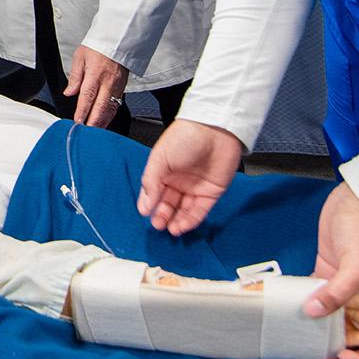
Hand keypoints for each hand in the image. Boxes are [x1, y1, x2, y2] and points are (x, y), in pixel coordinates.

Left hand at [63, 46, 128, 126]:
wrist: (118, 38)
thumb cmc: (99, 45)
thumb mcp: (80, 56)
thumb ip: (75, 76)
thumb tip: (69, 92)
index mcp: (95, 74)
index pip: (87, 97)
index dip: (83, 111)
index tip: (78, 122)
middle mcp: (108, 82)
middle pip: (101, 107)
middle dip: (93, 122)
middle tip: (87, 133)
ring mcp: (117, 85)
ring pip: (110, 108)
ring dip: (102, 121)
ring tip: (95, 131)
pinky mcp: (123, 87)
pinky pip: (117, 104)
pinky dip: (110, 114)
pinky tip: (105, 120)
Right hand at [136, 120, 241, 234]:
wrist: (215, 129)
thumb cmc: (185, 137)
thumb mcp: (160, 159)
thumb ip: (151, 183)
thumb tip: (144, 206)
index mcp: (163, 171)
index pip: (154, 193)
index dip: (150, 205)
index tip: (147, 215)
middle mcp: (179, 181)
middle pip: (168, 204)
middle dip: (162, 215)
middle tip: (158, 225)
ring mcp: (195, 187)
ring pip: (183, 210)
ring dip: (176, 221)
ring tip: (170, 229)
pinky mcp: (211, 193)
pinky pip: (199, 210)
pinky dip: (191, 220)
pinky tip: (182, 226)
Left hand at [308, 182, 358, 358]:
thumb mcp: (358, 266)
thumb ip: (338, 293)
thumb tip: (313, 314)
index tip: (342, 356)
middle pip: (354, 340)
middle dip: (338, 352)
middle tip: (317, 358)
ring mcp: (343, 289)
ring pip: (331, 321)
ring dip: (318, 332)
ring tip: (299, 338)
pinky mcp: (325, 273)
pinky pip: (314, 297)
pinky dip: (304, 306)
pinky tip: (288, 311)